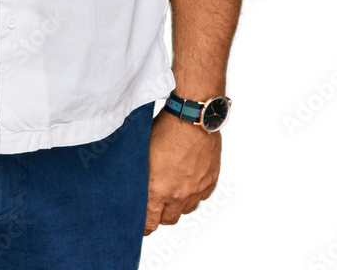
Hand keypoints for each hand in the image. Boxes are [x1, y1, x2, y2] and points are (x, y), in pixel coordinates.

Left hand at [144, 108, 220, 234]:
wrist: (192, 118)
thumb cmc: (165, 129)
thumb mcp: (143, 152)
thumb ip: (142, 175)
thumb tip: (135, 185)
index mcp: (158, 189)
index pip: (150, 221)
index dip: (144, 226)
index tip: (141, 226)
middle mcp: (179, 194)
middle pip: (169, 219)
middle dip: (160, 216)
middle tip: (155, 207)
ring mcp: (196, 189)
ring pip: (186, 210)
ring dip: (178, 206)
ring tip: (171, 193)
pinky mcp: (210, 180)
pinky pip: (201, 197)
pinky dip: (194, 194)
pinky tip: (187, 182)